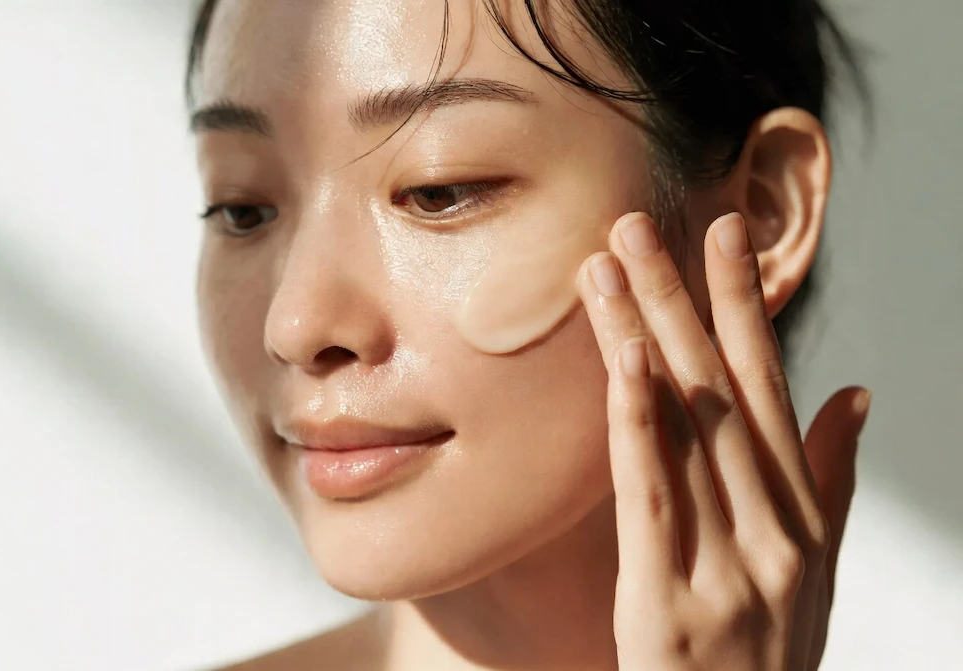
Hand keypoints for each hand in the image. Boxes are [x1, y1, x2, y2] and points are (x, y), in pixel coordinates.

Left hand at [576, 212, 870, 669]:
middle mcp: (773, 527)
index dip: (744, 302)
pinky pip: (654, 499)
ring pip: (683, 427)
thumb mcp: (816, 567)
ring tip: (608, 267)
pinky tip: (623, 364)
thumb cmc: (771, 651)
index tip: (721, 230)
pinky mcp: (671, 603)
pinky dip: (639, 426)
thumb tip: (854, 393)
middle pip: (719, 389)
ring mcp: (727, 565)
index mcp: (801, 511)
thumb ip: (831, 478)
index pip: (769, 383)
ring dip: (644, 338)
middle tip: (638, 223)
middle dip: (678, 298)